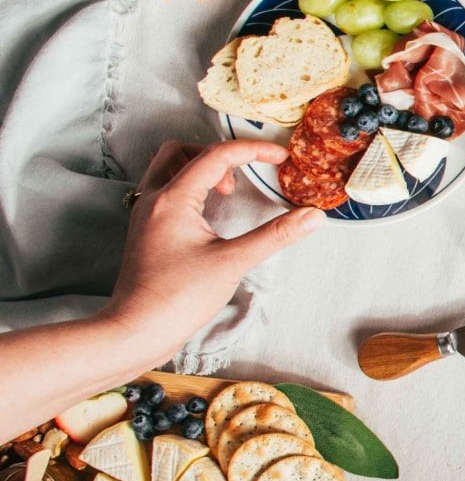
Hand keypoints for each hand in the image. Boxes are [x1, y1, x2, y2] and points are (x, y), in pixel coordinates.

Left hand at [106, 141, 323, 358]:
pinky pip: (165, 191)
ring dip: (200, 170)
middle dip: (218, 155)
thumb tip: (312, 217)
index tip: (281, 157)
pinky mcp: (146, 231)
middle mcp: (154, 199)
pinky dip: (189, 189)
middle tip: (243, 177)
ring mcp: (145, 215)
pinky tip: (209, 213)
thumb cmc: (177, 298)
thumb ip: (275, 236)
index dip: (253, 150)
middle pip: (181, 151)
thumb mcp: (233, 263)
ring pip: (168, 169)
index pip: (216, 157)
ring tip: (226, 193)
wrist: (136, 330)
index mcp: (173, 199)